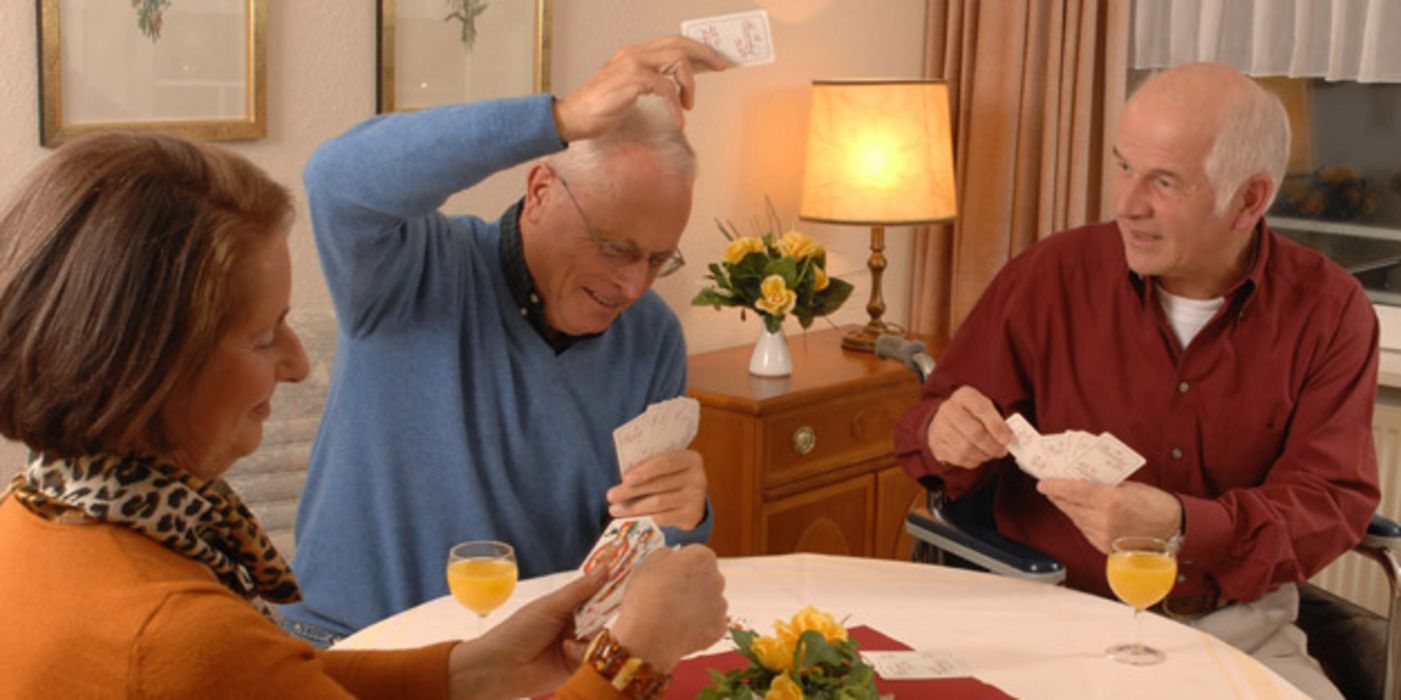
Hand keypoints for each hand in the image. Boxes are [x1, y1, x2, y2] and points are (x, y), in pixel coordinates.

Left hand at [446, 568, 606, 699]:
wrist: (499, 668)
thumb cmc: (518, 631)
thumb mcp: (550, 606)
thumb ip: (580, 590)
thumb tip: (606, 567)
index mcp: (567, 607)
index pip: (595, 594)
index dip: (609, 587)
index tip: (626, 577)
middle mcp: (574, 626)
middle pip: (603, 617)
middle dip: (603, 614)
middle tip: (607, 609)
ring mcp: (576, 648)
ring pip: (602, 640)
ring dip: (590, 637)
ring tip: (570, 639)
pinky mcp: (577, 669)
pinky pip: (594, 660)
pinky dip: (584, 655)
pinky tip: (566, 652)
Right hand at [553, 35, 728, 141]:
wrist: (573, 118)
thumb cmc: (601, 108)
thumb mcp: (630, 90)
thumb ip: (652, 83)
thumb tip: (677, 86)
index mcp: (634, 54)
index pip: (672, 42)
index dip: (696, 48)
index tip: (714, 60)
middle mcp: (634, 53)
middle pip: (679, 44)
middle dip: (704, 54)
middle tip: (721, 67)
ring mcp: (632, 64)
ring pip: (676, 61)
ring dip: (690, 85)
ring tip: (688, 106)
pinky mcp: (631, 80)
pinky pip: (666, 88)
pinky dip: (676, 106)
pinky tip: (679, 120)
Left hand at [606, 449, 706, 529]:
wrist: (691, 498)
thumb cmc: (670, 477)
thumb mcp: (665, 467)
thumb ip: (649, 467)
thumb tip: (623, 479)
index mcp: (691, 459)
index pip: (666, 462)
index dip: (645, 470)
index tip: (625, 478)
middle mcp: (698, 478)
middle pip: (659, 484)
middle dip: (632, 490)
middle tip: (610, 495)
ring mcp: (696, 498)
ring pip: (659, 502)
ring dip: (633, 507)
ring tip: (614, 509)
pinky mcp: (691, 516)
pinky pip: (663, 518)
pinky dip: (643, 518)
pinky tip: (629, 518)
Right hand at [610, 545, 727, 671]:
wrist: (649, 637)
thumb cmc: (646, 596)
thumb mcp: (648, 563)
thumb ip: (667, 555)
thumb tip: (673, 558)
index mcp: (702, 557)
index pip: (696, 555)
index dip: (681, 565)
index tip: (669, 575)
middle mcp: (718, 579)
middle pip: (706, 578)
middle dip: (693, 584)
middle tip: (670, 596)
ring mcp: (720, 605)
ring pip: (710, 601)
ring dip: (697, 605)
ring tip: (673, 615)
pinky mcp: (718, 629)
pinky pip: (710, 624)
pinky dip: (699, 626)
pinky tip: (681, 630)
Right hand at [926, 386, 1011, 467]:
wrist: (943, 419)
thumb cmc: (970, 414)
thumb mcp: (984, 408)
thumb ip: (998, 420)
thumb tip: (1010, 438)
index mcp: (964, 396)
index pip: (982, 410)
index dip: (997, 426)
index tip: (1008, 439)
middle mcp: (949, 409)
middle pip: (975, 433)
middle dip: (993, 445)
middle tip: (1002, 450)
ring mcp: (940, 427)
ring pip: (967, 449)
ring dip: (984, 455)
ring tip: (991, 453)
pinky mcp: (936, 444)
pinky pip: (959, 458)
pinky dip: (973, 460)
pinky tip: (978, 456)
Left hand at [1037, 478, 1181, 552]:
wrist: (1171, 528)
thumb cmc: (1153, 503)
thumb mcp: (1127, 486)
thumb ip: (1102, 486)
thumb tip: (1080, 482)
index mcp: (1109, 500)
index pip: (1073, 491)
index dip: (1055, 486)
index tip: (1043, 483)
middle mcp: (1103, 519)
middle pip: (1070, 506)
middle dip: (1058, 496)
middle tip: (1049, 487)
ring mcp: (1103, 535)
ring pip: (1075, 519)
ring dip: (1069, 508)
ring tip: (1063, 498)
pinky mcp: (1104, 547)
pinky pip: (1084, 530)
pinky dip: (1081, 520)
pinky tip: (1081, 513)